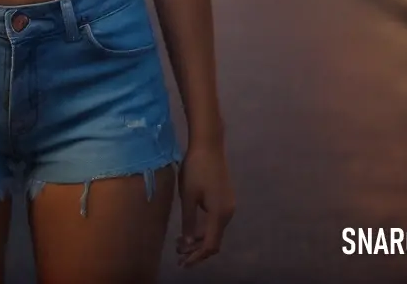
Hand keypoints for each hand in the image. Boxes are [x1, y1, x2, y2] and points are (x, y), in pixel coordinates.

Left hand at [176, 142, 234, 268]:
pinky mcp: (226, 198)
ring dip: (199, 239)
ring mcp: (229, 205)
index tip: (183, 263)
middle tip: (178, 254)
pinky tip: (191, 227)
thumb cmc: (196, 168)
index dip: (197, 257)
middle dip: (196, 250)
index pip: (210, 245)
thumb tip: (188, 244)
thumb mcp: (188, 196)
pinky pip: (215, 221)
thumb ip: (189, 221)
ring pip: (214, 230)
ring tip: (180, 242)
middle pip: (214, 240)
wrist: (209, 144)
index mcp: (220, 214)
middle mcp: (228, 213)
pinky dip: (204, 228)